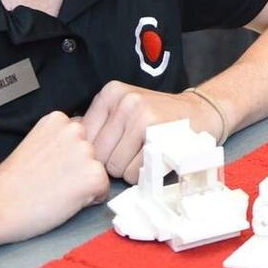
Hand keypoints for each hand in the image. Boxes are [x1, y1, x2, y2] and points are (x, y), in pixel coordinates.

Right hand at [0, 111, 109, 242]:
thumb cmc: (7, 184)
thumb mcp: (33, 145)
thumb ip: (57, 142)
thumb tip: (75, 150)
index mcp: (58, 120)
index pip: (80, 137)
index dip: (67, 158)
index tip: (49, 168)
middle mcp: (75, 130)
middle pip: (93, 153)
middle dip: (79, 169)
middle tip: (51, 182)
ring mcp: (87, 151)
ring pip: (98, 172)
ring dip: (84, 184)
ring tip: (55, 191)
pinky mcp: (94, 175)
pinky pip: (104, 191)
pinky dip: (90, 200)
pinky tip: (65, 201)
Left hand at [80, 81, 219, 183]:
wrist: (202, 113)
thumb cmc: (159, 117)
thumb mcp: (126, 108)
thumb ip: (99, 123)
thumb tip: (64, 146)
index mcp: (111, 93)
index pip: (84, 138)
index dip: (97, 152)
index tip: (114, 150)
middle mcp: (125, 102)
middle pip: (97, 154)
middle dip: (110, 163)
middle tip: (130, 155)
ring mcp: (142, 117)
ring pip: (114, 167)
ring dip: (126, 170)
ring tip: (142, 156)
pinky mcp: (158, 137)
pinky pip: (133, 172)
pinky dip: (141, 174)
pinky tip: (153, 160)